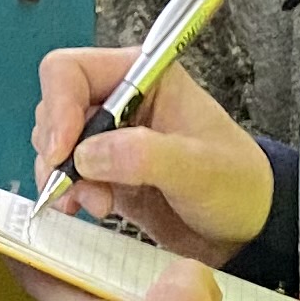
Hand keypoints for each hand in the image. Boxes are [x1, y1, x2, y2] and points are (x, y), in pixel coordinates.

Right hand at [31, 48, 275, 259]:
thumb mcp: (200, 168)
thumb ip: (145, 156)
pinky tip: (86, 208)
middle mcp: (120, 101)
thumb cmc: (237, 185)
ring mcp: (109, 137)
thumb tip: (89, 154)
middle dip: (58, 149)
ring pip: (53, 143)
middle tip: (75, 184)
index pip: (72, 71)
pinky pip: (64, 174)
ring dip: (62, 176)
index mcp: (144, 78)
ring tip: (96, 203)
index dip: (58, 106)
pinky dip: (66, 192)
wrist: (246, 229)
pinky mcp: (104, 171)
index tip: (61, 150)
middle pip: (55, 108)